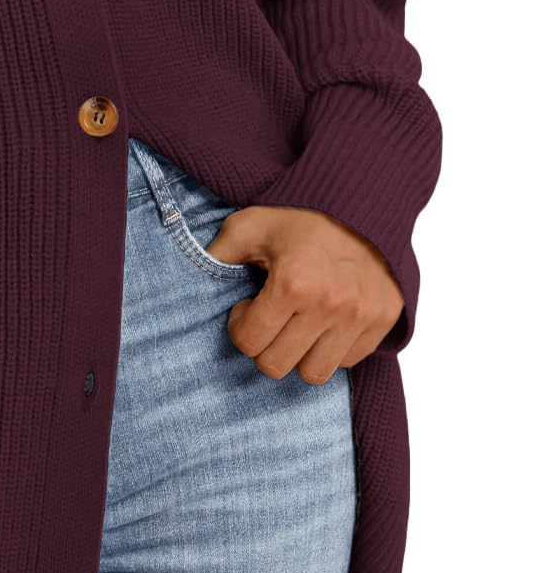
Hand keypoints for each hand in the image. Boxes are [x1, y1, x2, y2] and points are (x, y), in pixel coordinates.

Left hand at [205, 205, 404, 381]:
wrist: (362, 199)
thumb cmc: (299, 215)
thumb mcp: (249, 225)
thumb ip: (218, 255)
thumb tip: (188, 278)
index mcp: (294, 283)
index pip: (250, 343)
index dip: (240, 325)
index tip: (247, 305)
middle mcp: (331, 305)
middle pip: (277, 365)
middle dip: (264, 344)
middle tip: (269, 316)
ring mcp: (361, 316)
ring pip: (314, 373)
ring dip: (298, 353)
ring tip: (296, 323)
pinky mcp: (385, 320)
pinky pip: (347, 361)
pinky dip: (331, 348)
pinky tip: (323, 320)